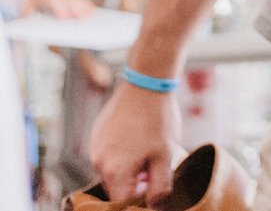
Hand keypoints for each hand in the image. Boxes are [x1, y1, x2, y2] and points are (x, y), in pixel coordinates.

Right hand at [89, 79, 182, 205]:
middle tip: (152, 167)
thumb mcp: (165, 155)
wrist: (146, 82)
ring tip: (146, 149)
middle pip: (115, 189)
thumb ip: (159, 187)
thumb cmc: (157, 118)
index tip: (151, 186)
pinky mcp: (97, 134)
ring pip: (112, 171)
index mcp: (114, 171)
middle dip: (133, 184)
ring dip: (127, 169)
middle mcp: (99, 161)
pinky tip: (137, 138)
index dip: (138, 200)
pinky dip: (121, 154)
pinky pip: (107, 154)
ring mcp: (96, 146)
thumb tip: (154, 206)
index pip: (121, 203)